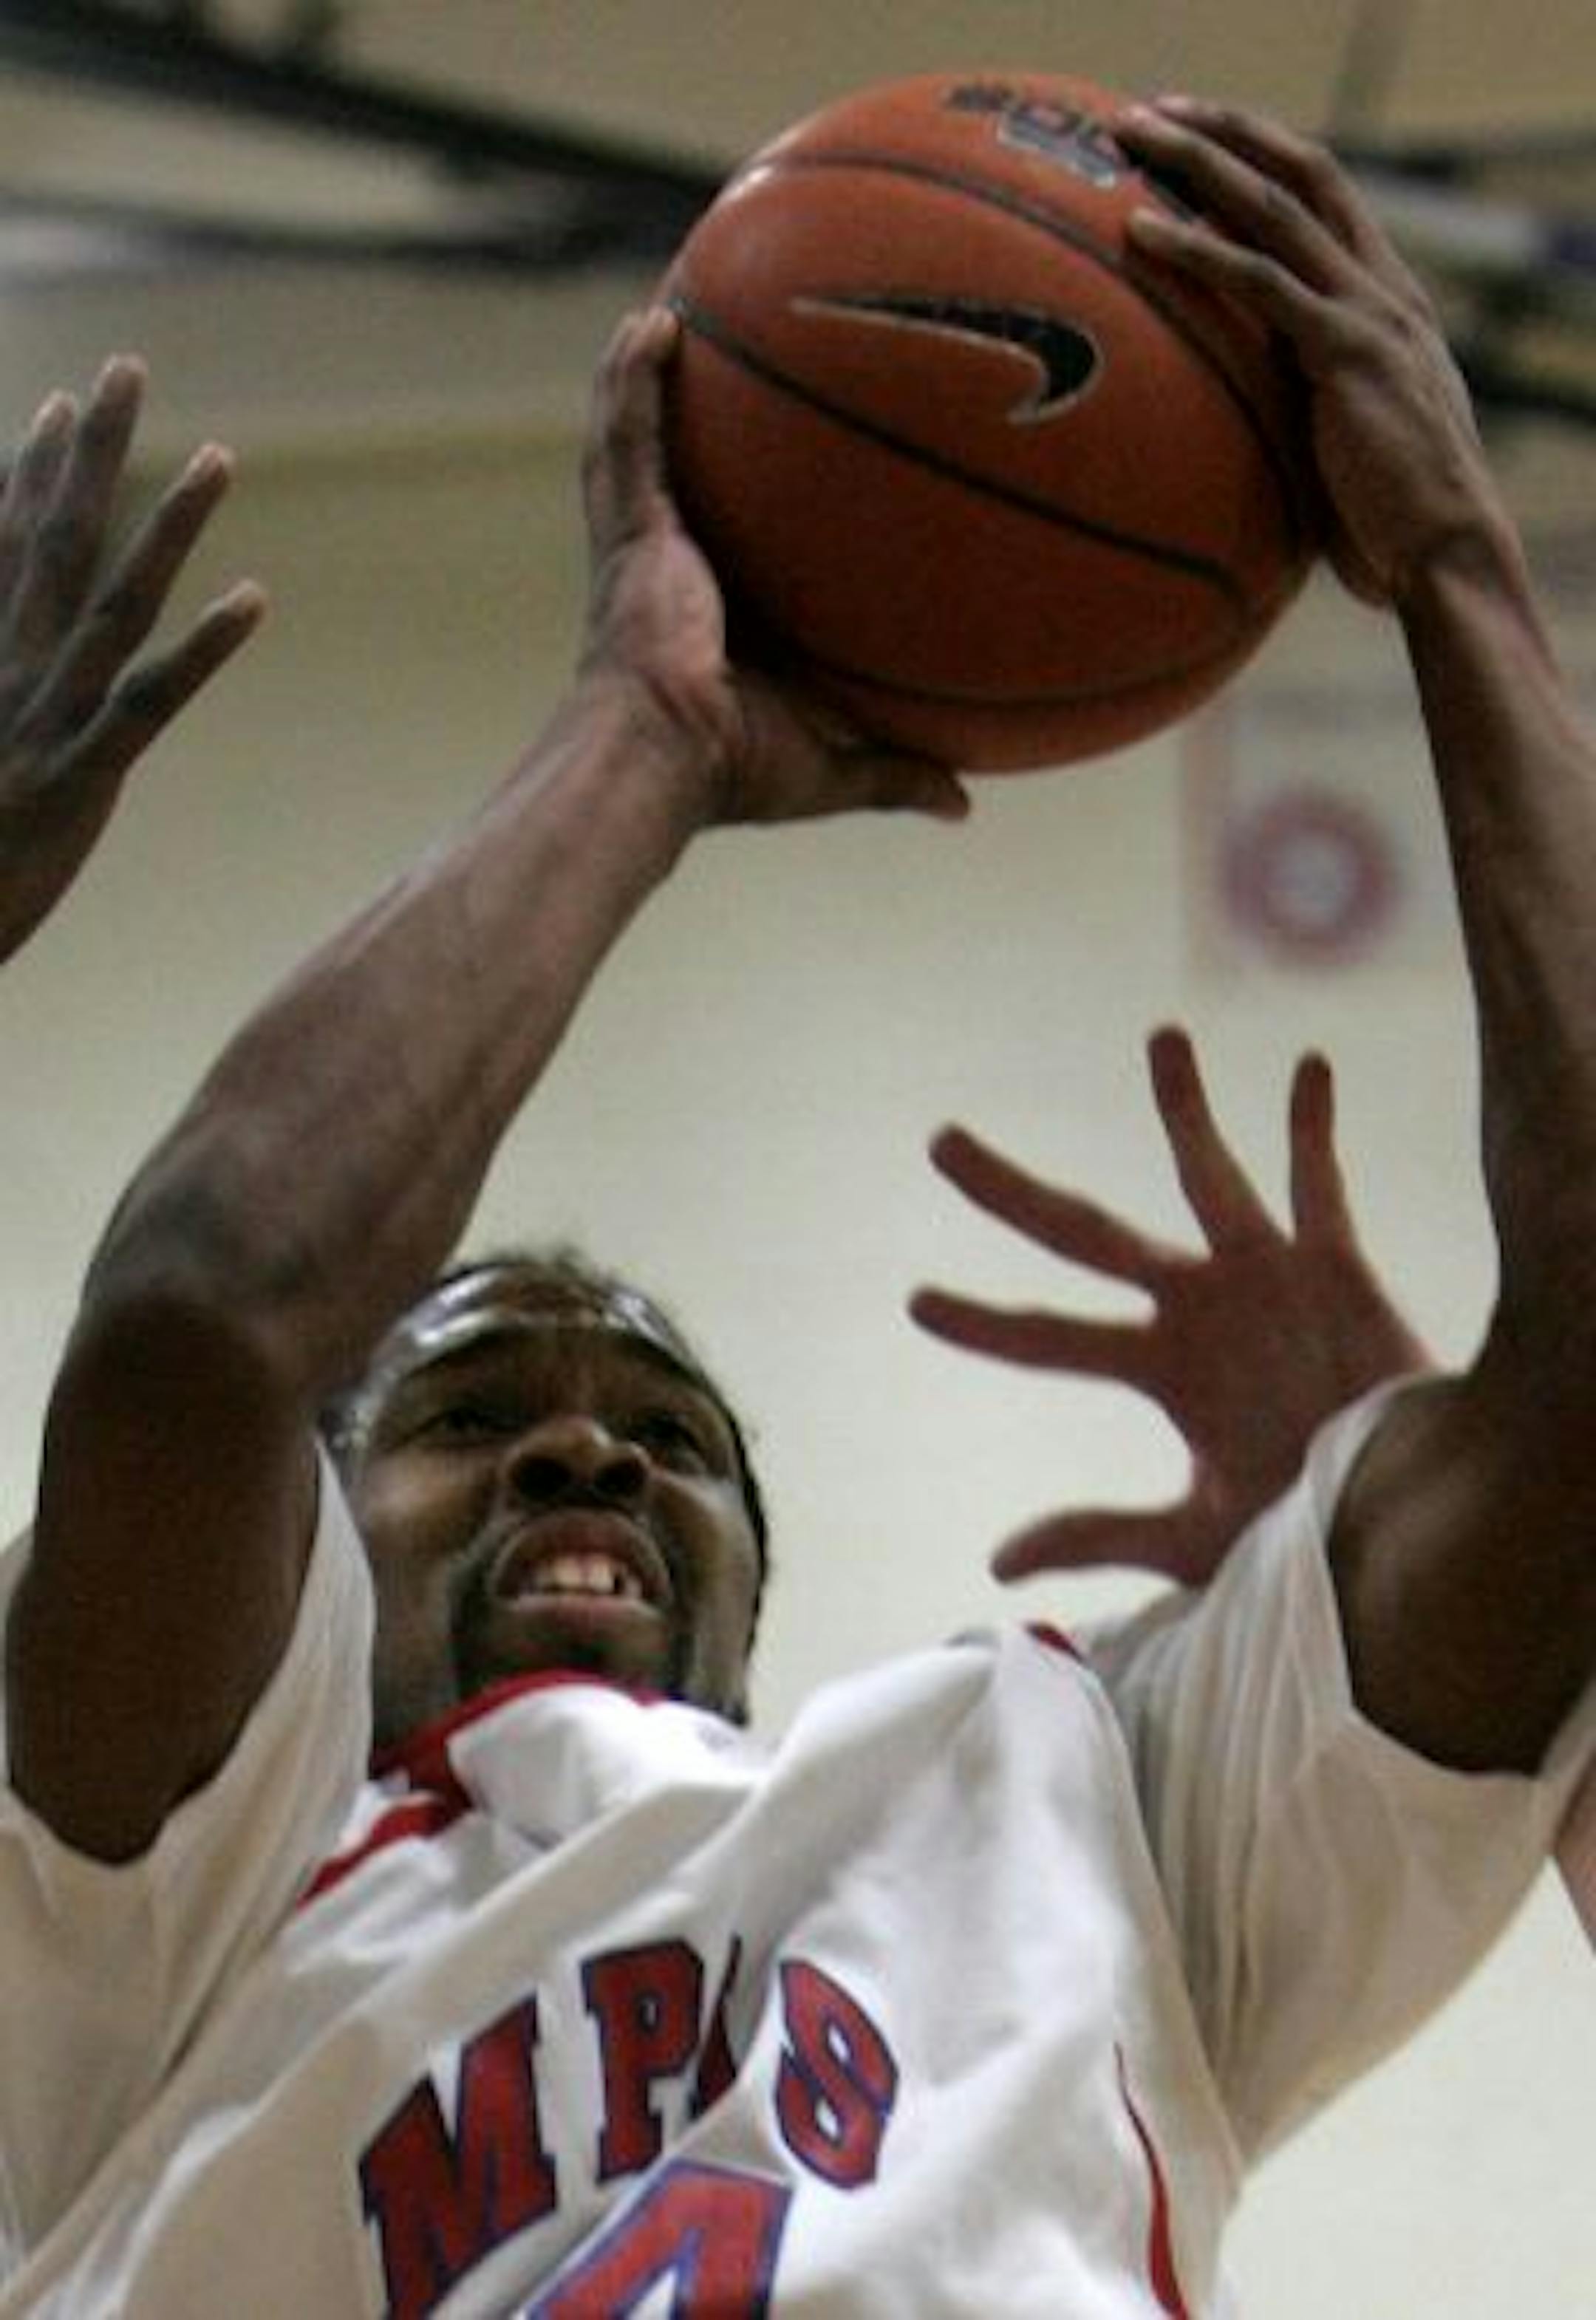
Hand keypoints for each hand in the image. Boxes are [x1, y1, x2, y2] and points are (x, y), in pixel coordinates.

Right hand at [0, 356, 264, 965]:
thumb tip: (13, 643)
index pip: (3, 547)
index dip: (29, 472)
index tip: (59, 402)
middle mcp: (6, 674)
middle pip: (57, 543)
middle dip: (91, 452)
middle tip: (127, 366)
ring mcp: (43, 722)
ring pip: (115, 603)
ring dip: (168, 527)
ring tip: (219, 455)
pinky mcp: (78, 781)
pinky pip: (148, 703)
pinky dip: (203, 649)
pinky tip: (255, 597)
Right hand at [578, 307, 968, 826]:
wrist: (661, 759)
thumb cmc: (733, 772)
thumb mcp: (833, 765)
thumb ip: (896, 773)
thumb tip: (964, 807)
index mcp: (710, 617)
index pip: (731, 545)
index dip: (742, 505)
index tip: (781, 464)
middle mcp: (668, 572)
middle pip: (678, 479)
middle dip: (687, 422)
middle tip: (718, 357)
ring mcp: (640, 548)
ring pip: (636, 444)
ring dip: (645, 378)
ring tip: (672, 309)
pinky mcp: (627, 532)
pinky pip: (627, 437)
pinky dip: (632, 379)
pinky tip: (654, 321)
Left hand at [910, 1027, 1430, 1586]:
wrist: (1409, 1524)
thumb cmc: (1308, 1529)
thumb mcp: (1195, 1535)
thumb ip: (1101, 1534)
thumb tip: (996, 1565)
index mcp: (1164, 1368)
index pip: (1050, 1337)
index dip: (985, 1322)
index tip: (915, 1302)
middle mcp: (1199, 1308)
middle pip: (1085, 1234)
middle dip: (1011, 1192)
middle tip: (939, 1143)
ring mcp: (1264, 1279)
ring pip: (1207, 1177)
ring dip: (1184, 1111)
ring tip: (1162, 1039)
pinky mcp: (1335, 1269)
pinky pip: (1319, 1187)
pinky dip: (1312, 1129)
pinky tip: (1309, 1069)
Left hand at [1114, 97, 1508, 607]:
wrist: (1443, 556)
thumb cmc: (1385, 526)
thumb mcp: (1335, 445)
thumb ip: (1296, 408)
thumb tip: (1231, 420)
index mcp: (1385, 304)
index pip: (1323, 201)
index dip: (1260, 160)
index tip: (1196, 142)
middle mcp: (1383, 290)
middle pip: (1301, 174)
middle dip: (1226, 132)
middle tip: (1152, 113)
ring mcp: (1369, 313)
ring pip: (1277, 206)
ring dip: (1201, 163)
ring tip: (1133, 138)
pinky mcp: (1347, 350)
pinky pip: (1260, 281)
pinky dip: (1197, 250)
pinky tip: (1140, 232)